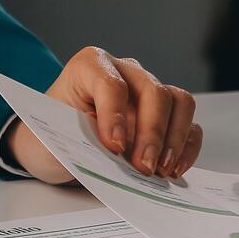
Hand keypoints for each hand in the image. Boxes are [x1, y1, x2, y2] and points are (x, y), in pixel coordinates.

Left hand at [6, 46, 202, 183]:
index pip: (110, 84)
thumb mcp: (49, 142)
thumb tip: (107, 154)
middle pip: (153, 91)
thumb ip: (74, 145)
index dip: (114, 115)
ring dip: (174, 138)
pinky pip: (189, 124)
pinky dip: (186, 147)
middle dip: (152, 132)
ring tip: (160, 170)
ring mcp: (149, 90)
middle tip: (144, 166)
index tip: (113, 146)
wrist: (56, 148)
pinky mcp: (167, 114)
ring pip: (179, 102)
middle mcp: (124, 71)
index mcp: (89, 67)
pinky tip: (173, 170)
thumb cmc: (51, 138)